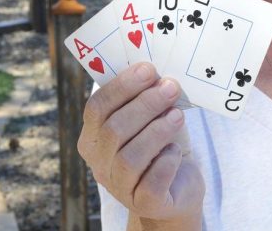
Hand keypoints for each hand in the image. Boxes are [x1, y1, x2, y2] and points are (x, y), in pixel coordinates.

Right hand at [78, 62, 204, 225]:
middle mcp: (99, 162)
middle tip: (171, 87)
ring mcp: (119, 186)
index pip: (97, 107)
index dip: (122, 86)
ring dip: (157, 130)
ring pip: (130, 157)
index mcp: (94, 135)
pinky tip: (176, 151)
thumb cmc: (161, 141)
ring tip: (178, 116)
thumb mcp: (150, 115)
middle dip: (145, 104)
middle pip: (114, 129)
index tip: (149, 69)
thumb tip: (156, 68)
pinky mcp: (144, 203)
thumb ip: (145, 93)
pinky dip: (166, 162)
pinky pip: (151, 183)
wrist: (178, 184)